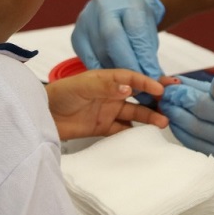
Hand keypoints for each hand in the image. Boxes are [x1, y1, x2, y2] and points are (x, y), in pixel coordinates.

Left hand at [46, 69, 169, 139]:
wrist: (41, 116)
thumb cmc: (59, 94)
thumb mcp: (82, 86)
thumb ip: (105, 87)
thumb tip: (129, 88)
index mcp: (107, 79)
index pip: (132, 78)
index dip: (147, 82)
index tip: (161, 89)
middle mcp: (111, 94)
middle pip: (138, 95)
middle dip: (156, 99)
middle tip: (172, 104)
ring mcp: (108, 111)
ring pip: (135, 113)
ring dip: (149, 117)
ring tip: (163, 123)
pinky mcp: (103, 127)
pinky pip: (123, 130)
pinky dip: (134, 132)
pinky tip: (145, 136)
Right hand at [71, 0, 164, 78]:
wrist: (119, 3)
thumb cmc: (137, 17)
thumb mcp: (149, 29)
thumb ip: (148, 52)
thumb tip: (154, 78)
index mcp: (125, 0)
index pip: (135, 29)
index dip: (143, 55)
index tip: (152, 76)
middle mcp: (101, 7)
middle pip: (113, 38)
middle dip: (128, 65)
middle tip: (140, 86)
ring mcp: (85, 20)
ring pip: (99, 51)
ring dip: (115, 72)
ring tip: (130, 88)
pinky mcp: (77, 36)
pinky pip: (89, 59)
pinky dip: (102, 72)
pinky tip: (113, 82)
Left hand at [160, 75, 213, 201]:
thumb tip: (186, 82)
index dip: (197, 86)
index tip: (182, 83)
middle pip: (205, 110)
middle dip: (180, 100)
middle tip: (165, 94)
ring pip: (199, 131)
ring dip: (177, 118)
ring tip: (166, 108)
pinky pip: (203, 149)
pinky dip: (186, 137)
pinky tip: (177, 127)